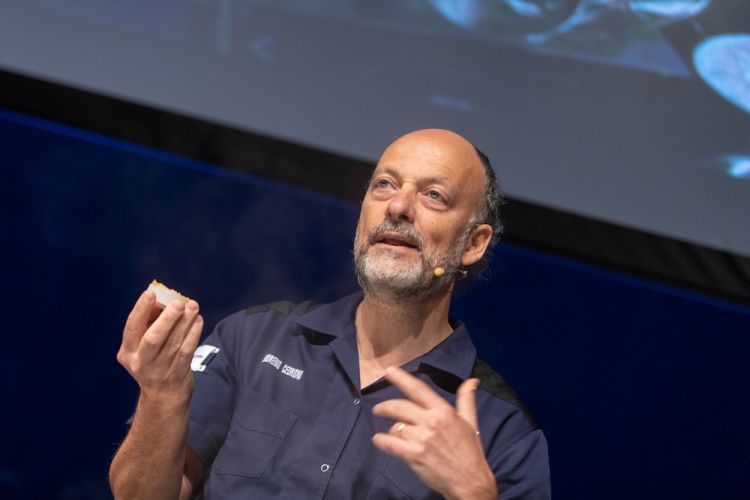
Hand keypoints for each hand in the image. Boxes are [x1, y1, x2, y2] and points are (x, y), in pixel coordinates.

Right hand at [116, 290, 203, 402]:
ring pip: (174, 343)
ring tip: (193, 307)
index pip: (131, 328)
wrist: (163, 397)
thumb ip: (149, 325)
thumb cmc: (153, 361)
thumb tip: (164, 298)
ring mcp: (159, 370)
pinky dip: (193, 334)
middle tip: (179, 303)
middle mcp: (140, 362)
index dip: (140, 310)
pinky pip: (187, 351)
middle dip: (167, 319)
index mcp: (127, 352)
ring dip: (185, 322)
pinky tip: (198, 320)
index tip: (151, 293)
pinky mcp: (177, 374)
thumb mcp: (142, 348)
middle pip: (153, 338)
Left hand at [372, 367, 496, 499]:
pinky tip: (378, 440)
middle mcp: (431, 421)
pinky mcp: (414, 455)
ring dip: (393, 430)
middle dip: (385, 407)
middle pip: (399, 407)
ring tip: (395, 436)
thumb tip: (472, 380)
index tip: (388, 371)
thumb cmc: (470, 451)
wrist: (470, 481)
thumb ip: (466, 399)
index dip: (401, 378)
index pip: (418, 389)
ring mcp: (421, 439)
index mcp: (443, 411)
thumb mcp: (471, 421)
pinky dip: (382, 441)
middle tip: (378, 409)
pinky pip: (390, 444)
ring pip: (396, 427)